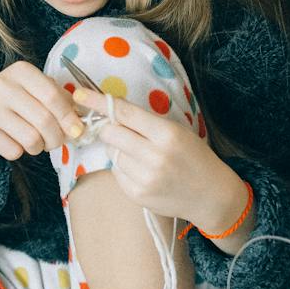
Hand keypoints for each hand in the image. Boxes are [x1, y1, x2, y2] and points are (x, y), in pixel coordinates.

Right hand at [0, 62, 84, 162]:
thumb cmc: (10, 101)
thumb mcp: (31, 89)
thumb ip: (57, 97)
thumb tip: (82, 116)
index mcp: (21, 71)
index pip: (53, 95)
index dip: (69, 116)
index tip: (77, 130)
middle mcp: (3, 86)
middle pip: (44, 120)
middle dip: (57, 138)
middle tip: (57, 142)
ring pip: (31, 138)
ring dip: (39, 147)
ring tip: (36, 144)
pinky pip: (14, 150)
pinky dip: (20, 152)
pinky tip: (15, 143)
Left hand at [74, 87, 244, 230]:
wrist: (211, 195)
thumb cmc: (194, 156)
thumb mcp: (177, 131)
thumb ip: (145, 121)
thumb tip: (110, 111)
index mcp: (167, 134)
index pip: (124, 112)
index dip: (98, 102)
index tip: (78, 94)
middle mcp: (154, 156)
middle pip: (110, 133)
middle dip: (108, 127)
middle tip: (119, 128)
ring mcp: (144, 178)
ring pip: (112, 153)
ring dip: (119, 149)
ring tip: (143, 156)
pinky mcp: (137, 194)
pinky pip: (116, 172)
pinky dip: (123, 167)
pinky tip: (143, 171)